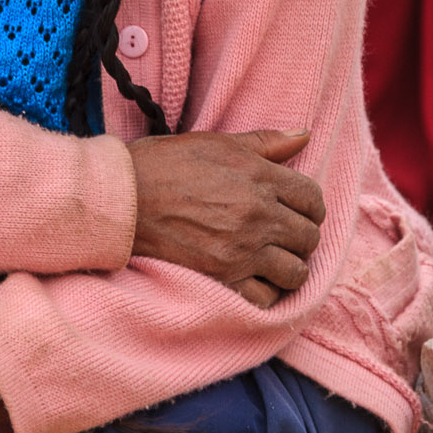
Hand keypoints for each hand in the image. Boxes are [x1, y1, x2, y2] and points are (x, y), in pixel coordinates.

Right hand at [128, 127, 323, 308]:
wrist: (120, 199)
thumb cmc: (163, 165)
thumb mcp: (216, 143)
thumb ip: (264, 142)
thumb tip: (305, 135)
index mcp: (260, 178)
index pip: (312, 198)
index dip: (310, 208)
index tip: (297, 212)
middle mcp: (258, 215)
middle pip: (308, 237)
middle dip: (300, 238)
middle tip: (282, 238)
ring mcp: (242, 250)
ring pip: (294, 272)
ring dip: (288, 268)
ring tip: (271, 262)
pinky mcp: (223, 278)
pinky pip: (266, 298)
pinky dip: (265, 293)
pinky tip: (254, 282)